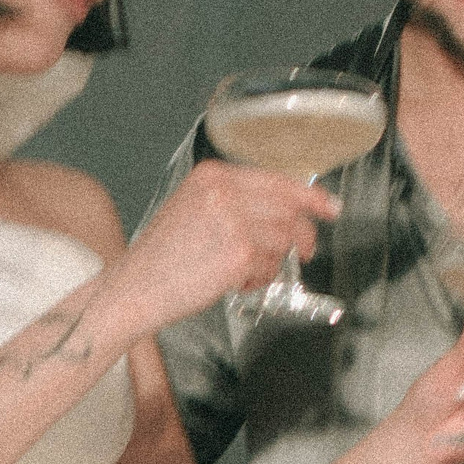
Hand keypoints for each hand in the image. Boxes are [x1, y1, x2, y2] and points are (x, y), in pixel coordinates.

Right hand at [123, 163, 340, 329]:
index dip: (311, 196)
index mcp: (212, 176)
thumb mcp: (194, 208)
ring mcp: (233, 222)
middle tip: (305, 250)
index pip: (278, 180)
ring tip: (246, 270)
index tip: (329, 206)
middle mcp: (223, 192)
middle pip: (290, 210)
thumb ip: (237, 200)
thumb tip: (289, 207)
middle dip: (302, 235)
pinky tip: (236, 281)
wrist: (134, 288)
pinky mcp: (239, 253)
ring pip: (285, 239)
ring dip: (273, 261)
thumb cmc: (162, 257)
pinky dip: (260, 279)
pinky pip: (272, 266)